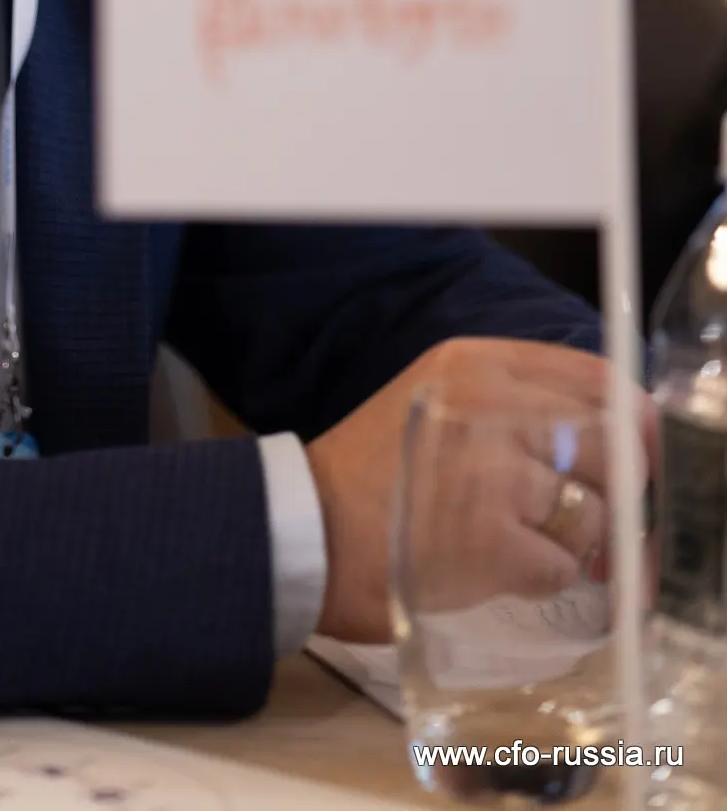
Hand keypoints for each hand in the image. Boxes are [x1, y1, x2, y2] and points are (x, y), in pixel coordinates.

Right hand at [305, 337, 653, 642]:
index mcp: (475, 362)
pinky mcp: (491, 539)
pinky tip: (494, 571)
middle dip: (612, 493)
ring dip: (568, 543)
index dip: (631, 423)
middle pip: (606, 445)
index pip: (596, 377)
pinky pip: (561, 566)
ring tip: (518, 547)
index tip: (638, 459)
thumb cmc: (370, 473)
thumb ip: (512, 403)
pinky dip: (540, 579)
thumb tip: (611, 438)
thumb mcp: (437, 403)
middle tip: (593, 526)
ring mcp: (491, 471)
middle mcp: (488, 404)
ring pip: (589, 513)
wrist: (302, 529)